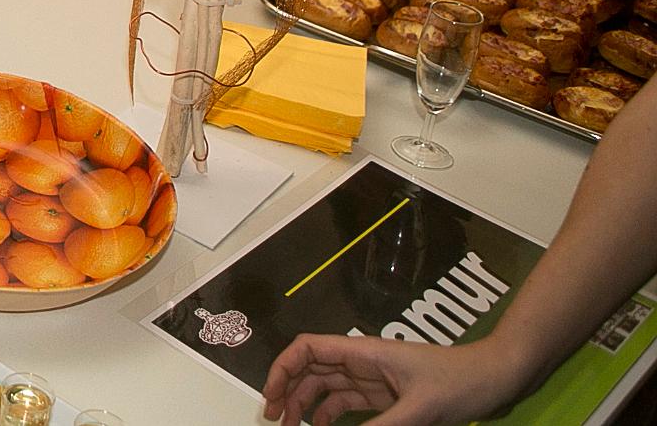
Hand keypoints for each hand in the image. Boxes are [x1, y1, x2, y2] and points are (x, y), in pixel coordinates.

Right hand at [261, 333, 523, 425]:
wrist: (496, 379)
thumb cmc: (459, 383)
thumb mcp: (420, 411)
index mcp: (363, 353)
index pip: (308, 349)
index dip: (282, 369)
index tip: (271, 398)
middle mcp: (361, 362)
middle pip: (310, 369)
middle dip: (288, 391)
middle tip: (274, 421)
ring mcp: (372, 379)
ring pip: (324, 387)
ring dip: (305, 406)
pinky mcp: (385, 396)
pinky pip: (345, 403)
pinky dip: (329, 417)